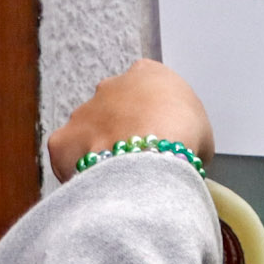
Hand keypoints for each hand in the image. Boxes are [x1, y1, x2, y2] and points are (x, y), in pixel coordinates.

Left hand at [47, 61, 214, 181]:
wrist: (153, 157)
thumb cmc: (184, 139)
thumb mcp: (202, 135)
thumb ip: (183, 136)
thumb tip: (176, 158)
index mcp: (148, 75)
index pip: (146, 89)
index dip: (152, 118)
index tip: (159, 140)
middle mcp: (110, 87)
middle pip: (113, 110)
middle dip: (121, 133)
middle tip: (138, 162)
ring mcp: (82, 112)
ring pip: (88, 134)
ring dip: (100, 153)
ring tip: (119, 180)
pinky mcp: (62, 140)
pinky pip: (68, 158)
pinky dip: (77, 173)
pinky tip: (96, 189)